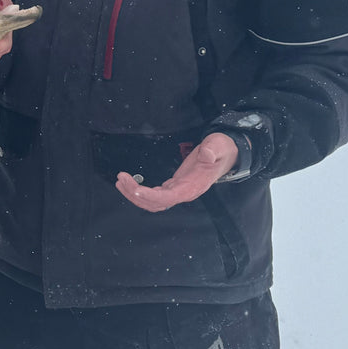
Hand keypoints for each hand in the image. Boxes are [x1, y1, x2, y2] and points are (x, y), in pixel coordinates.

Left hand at [115, 132, 238, 212]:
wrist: (227, 155)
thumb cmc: (222, 150)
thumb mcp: (219, 145)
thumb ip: (213, 150)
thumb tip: (205, 154)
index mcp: (193, 187)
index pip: (167, 198)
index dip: (149, 196)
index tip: (134, 188)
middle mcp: (184, 193)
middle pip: (156, 203)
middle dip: (136, 194)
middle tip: (121, 179)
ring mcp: (179, 191)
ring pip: (154, 201)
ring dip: (135, 194)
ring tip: (120, 181)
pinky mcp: (175, 186)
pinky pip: (156, 195)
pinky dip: (141, 191)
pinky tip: (130, 184)